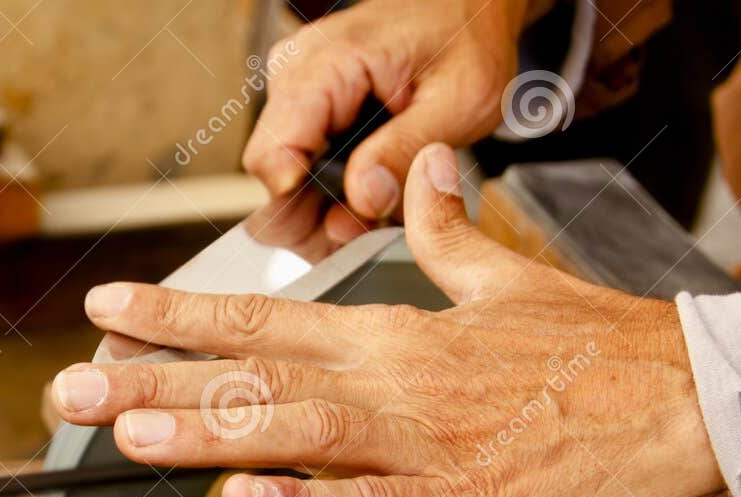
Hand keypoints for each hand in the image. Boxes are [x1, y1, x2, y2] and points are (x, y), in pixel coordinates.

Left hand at [50, 146, 723, 496]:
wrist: (690, 399)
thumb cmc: (598, 351)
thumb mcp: (509, 282)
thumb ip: (448, 235)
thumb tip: (424, 172)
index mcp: (391, 334)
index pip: (262, 317)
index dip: (177, 316)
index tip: (106, 309)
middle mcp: (390, 381)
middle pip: (252, 375)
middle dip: (152, 380)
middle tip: (68, 387)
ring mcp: (422, 442)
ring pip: (296, 430)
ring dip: (207, 431)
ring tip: (126, 431)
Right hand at [246, 0, 533, 238]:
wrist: (468, 8)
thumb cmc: (466, 38)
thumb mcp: (457, 101)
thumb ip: (406, 149)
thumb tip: (363, 198)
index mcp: (328, 62)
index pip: (273, 153)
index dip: (300, 203)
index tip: (345, 224)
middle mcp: (298, 71)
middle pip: (272, 172)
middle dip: (315, 213)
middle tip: (369, 231)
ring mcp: (297, 87)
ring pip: (282, 174)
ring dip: (324, 206)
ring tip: (375, 212)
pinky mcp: (306, 103)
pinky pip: (299, 161)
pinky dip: (329, 188)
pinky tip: (365, 191)